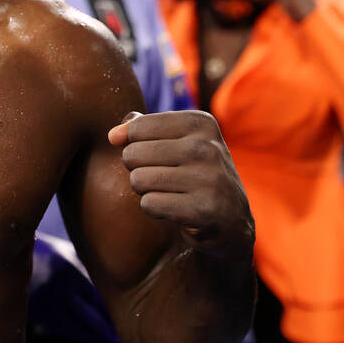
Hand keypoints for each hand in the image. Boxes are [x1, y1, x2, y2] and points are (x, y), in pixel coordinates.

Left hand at [110, 111, 253, 258]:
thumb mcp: (177, 141)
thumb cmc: (194, 172)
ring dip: (144, 190)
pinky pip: (149, 204)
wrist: (231, 219)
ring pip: (138, 180)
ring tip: (166, 192)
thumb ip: (142, 127)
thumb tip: (113, 135)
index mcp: (201, 123)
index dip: (132, 144)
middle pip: (133, 154)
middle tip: (158, 177)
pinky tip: (173, 209)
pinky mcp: (203, 210)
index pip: (138, 127)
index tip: (151, 155)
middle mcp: (207, 147)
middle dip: (135, 169)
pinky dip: (153, 209)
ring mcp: (209, 179)